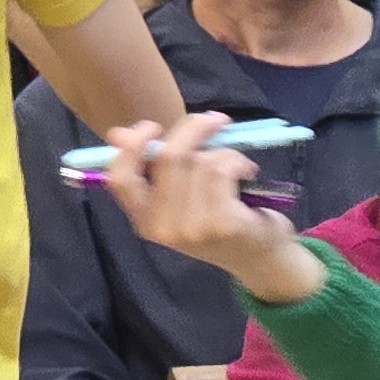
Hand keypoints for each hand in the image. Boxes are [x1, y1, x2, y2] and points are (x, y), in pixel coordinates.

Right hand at [99, 116, 327, 304]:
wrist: (260, 259)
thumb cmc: (219, 222)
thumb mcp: (182, 199)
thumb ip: (156, 168)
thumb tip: (119, 132)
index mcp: (145, 220)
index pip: (120, 180)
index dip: (131, 147)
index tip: (153, 126)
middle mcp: (162, 227)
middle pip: (167, 157)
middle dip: (193, 128)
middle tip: (216, 120)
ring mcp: (191, 228)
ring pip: (200, 160)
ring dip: (225, 152)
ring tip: (238, 165)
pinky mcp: (220, 223)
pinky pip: (222, 169)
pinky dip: (238, 162)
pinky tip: (247, 173)